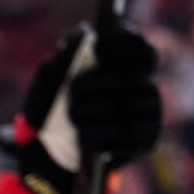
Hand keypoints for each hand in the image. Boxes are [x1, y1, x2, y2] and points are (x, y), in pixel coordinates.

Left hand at [10, 25, 162, 193]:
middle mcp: (142, 85)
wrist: (46, 161)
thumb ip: (60, 59)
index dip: (125, 42)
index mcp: (123, 66)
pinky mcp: (146, 138)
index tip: (100, 46)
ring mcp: (148, 112)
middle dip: (96, 84)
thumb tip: (81, 32)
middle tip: (73, 93)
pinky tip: (83, 138)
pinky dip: (101, 134)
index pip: (138, 47)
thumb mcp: (45, 87)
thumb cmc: (49, 116)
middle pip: (130, 76)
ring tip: (74, 118)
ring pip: (129, 104)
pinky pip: (131, 132)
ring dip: (94, 112)